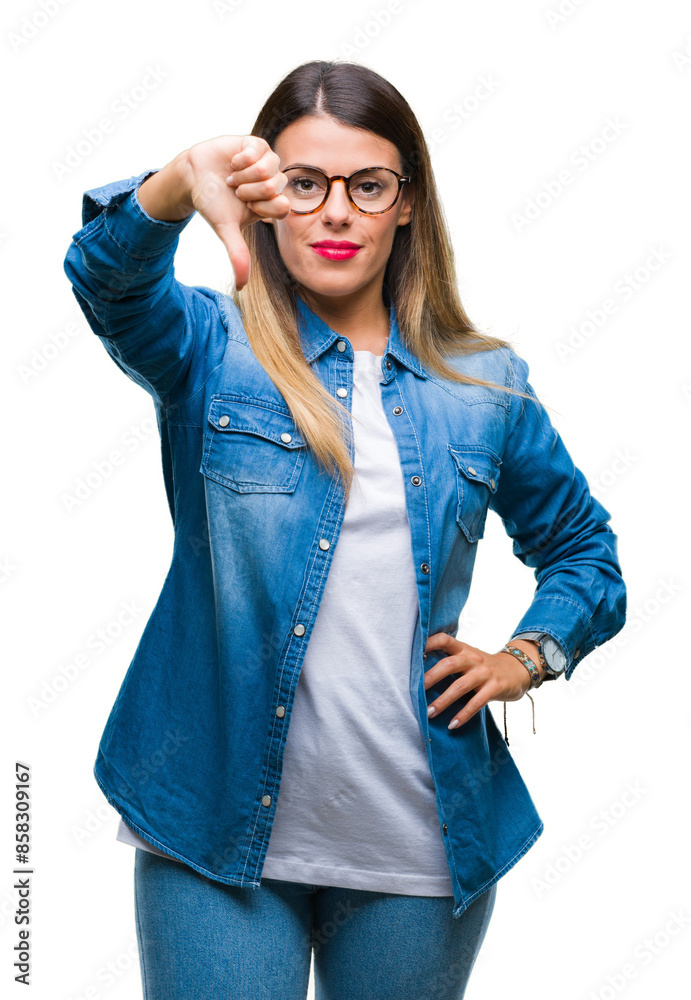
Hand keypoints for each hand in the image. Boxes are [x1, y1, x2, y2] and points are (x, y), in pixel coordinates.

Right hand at [182, 134, 289, 290]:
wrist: (194, 177)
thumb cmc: (213, 204)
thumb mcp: (226, 230)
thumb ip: (238, 255)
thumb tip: (241, 288)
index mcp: (271, 204)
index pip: (283, 207)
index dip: (261, 206)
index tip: (246, 206)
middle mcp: (273, 183)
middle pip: (276, 187)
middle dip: (250, 191)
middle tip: (236, 191)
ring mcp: (266, 162)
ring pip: (269, 168)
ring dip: (245, 175)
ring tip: (233, 178)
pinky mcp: (256, 145)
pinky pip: (259, 150)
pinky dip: (241, 159)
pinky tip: (233, 163)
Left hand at [423, 634, 535, 730]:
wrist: (518, 670)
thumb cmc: (485, 667)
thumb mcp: (470, 658)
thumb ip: (451, 662)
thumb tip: (421, 676)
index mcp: (464, 649)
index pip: (445, 639)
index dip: (429, 642)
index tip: (414, 652)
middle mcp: (473, 658)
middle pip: (449, 664)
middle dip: (431, 677)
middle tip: (416, 691)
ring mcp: (485, 673)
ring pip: (460, 686)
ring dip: (443, 701)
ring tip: (429, 713)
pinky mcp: (495, 687)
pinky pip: (477, 702)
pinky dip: (463, 714)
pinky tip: (452, 724)